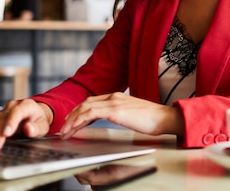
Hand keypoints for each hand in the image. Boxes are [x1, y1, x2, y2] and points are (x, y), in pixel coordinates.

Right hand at [0, 99, 52, 151]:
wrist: (35, 116)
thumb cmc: (39, 121)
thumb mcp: (44, 125)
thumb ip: (37, 128)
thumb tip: (29, 128)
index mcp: (26, 106)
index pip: (17, 112)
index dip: (11, 122)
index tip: (7, 133)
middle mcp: (11, 107)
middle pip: (2, 118)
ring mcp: (1, 113)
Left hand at [59, 93, 184, 138]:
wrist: (165, 118)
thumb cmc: (153, 120)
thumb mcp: (133, 115)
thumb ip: (122, 114)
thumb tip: (117, 120)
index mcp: (118, 98)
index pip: (93, 101)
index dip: (79, 111)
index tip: (72, 121)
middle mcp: (113, 97)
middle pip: (85, 103)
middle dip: (72, 115)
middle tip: (64, 128)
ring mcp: (114, 102)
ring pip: (84, 107)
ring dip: (72, 120)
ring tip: (64, 132)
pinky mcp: (115, 110)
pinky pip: (90, 113)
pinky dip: (78, 121)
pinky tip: (73, 129)